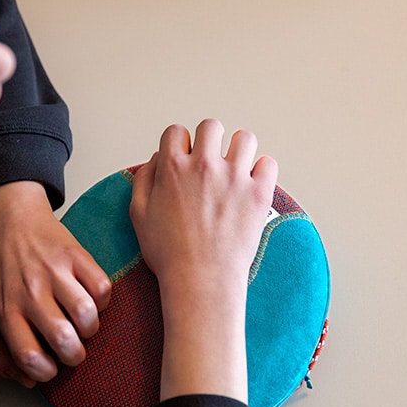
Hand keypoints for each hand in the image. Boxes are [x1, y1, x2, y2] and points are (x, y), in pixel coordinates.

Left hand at [0, 181, 111, 386]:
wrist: (11, 220)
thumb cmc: (2, 270)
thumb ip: (1, 349)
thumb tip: (27, 381)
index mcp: (7, 309)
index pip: (27, 355)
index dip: (45, 371)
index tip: (51, 368)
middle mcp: (30, 292)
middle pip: (63, 339)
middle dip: (75, 355)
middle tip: (73, 349)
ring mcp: (54, 272)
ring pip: (87, 315)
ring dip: (91, 328)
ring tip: (83, 324)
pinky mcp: (76, 256)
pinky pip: (103, 288)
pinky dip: (102, 300)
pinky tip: (90, 297)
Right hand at [131, 120, 276, 285]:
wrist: (200, 279)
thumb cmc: (168, 253)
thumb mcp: (138, 215)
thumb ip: (144, 179)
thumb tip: (157, 159)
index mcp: (172, 168)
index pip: (176, 131)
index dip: (178, 144)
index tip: (183, 159)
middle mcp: (204, 166)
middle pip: (211, 126)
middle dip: (209, 140)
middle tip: (210, 162)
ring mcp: (234, 178)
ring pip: (244, 138)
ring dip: (238, 150)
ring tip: (234, 169)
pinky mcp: (259, 193)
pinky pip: (268, 163)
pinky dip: (261, 171)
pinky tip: (251, 185)